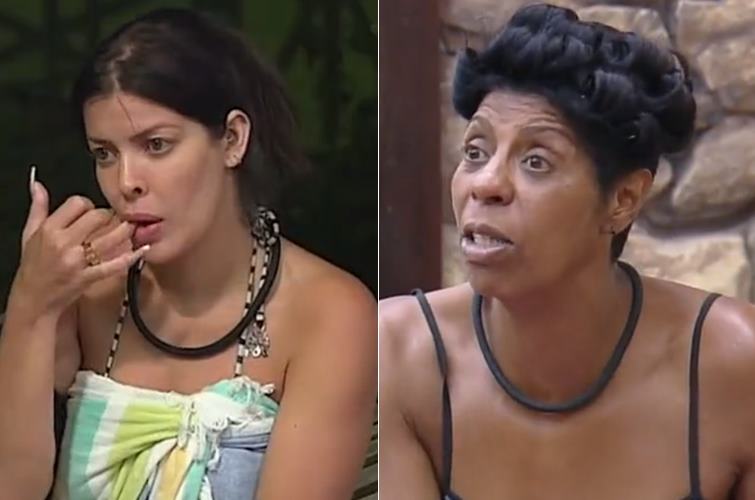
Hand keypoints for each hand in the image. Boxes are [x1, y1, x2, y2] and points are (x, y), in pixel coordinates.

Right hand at [10, 166, 148, 319]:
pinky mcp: (88, 278)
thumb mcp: (29, 234)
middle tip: (115, 220)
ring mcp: (77, 262)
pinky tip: (143, 249)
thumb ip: (38, 208)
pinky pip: (113, 265)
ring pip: (109, 239)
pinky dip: (130, 257)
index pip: (78, 203)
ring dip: (125, 231)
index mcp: (49, 230)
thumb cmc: (33, 266)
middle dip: (110, 216)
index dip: (89, 205)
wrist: (33, 299)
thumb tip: (37, 185)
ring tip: (132, 228)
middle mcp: (63, 243)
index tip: (92, 212)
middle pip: (98, 217)